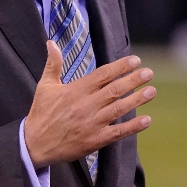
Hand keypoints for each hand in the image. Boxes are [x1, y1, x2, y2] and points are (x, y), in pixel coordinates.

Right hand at [24, 40, 155, 166]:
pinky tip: (146, 120)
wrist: (34, 145)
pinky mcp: (95, 140)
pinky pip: (117, 132)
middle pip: (114, 90)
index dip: (120, 67)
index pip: (102, 75)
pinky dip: (133, 127)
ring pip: (118, 109)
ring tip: (152, 91)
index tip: (135, 60)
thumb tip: (51, 42)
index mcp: (75, 91)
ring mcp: (92, 124)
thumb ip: (52, 64)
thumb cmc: (41, 113)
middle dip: (133, 80)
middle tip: (149, 73)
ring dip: (137, 100)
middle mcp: (86, 106)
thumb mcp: (44, 86)